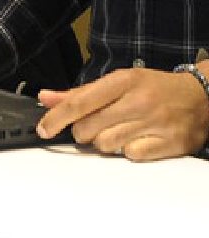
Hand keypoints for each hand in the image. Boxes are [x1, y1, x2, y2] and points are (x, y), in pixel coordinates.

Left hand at [37, 67, 208, 159]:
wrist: (199, 97)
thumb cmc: (154, 88)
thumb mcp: (118, 81)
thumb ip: (81, 92)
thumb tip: (47, 98)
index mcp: (123, 81)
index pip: (79, 102)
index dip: (56, 118)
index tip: (44, 129)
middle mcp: (138, 101)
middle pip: (89, 127)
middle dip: (81, 132)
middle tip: (90, 127)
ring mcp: (154, 123)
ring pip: (106, 144)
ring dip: (102, 142)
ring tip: (114, 131)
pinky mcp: (169, 144)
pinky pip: (131, 156)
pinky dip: (126, 151)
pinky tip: (133, 140)